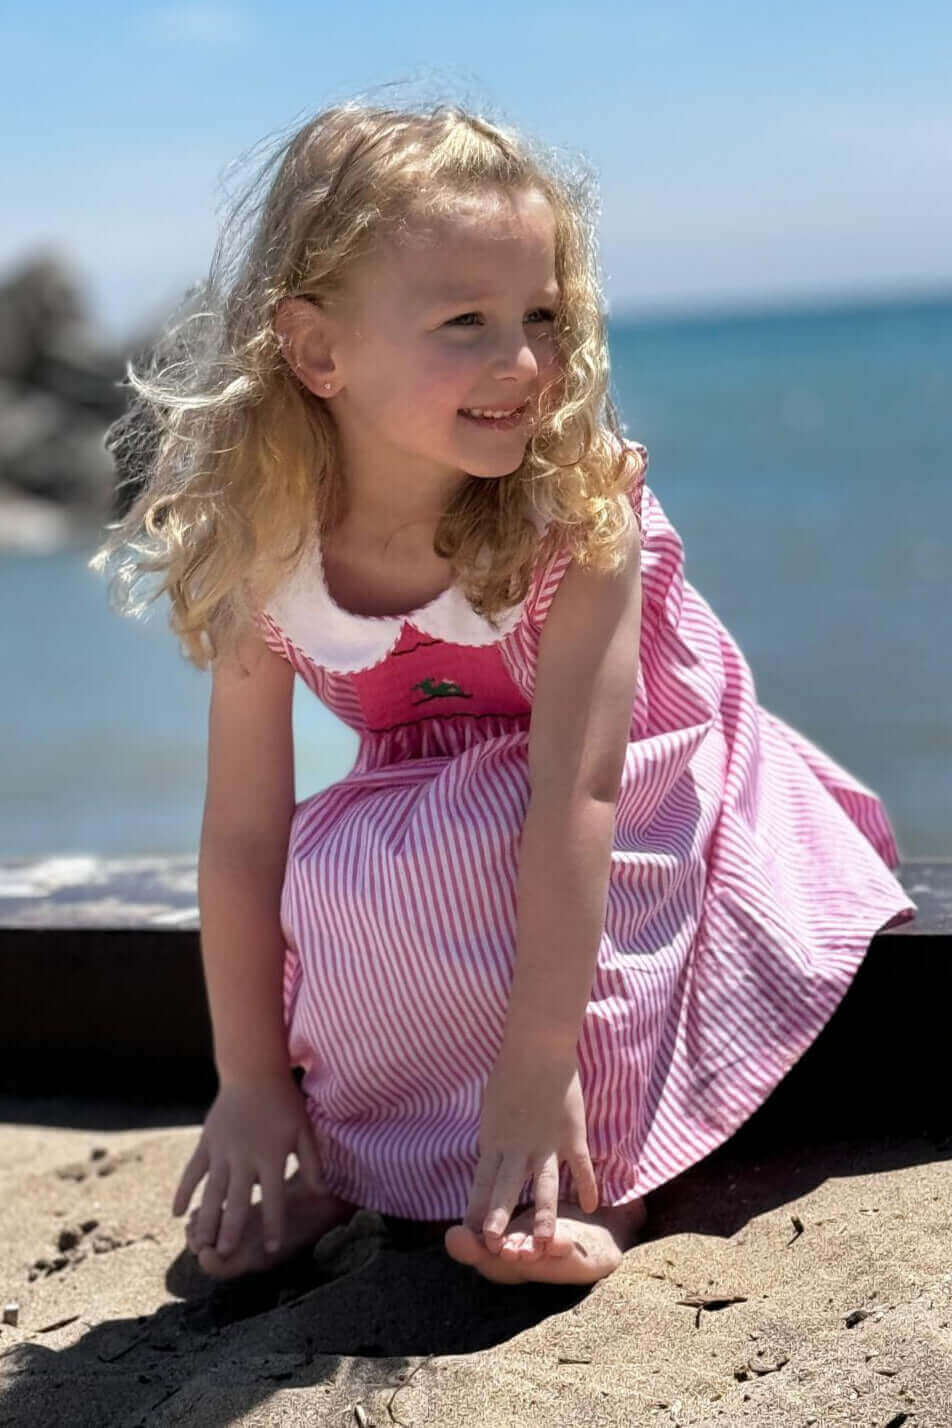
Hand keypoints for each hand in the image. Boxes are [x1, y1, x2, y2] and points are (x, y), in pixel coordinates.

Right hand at [171, 1071, 325, 1256]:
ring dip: (206, 1218)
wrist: (253, 1070)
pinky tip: (176, 1214)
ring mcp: (222, 1150)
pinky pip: (192, 1172)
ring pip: (211, 1191)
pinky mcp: (206, 1142)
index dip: (274, 1225)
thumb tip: (323, 1193)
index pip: (274, 1197)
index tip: (272, 1249)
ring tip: (200, 1244)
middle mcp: (245, 1156)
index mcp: (272, 1155)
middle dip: (232, 1229)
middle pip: (237, 1200)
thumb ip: (312, 1163)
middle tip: (226, 1254)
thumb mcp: (304, 1130)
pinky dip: (183, 1192)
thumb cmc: (284, 1101)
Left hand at [464, 1051, 598, 1254]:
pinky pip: (580, 1165)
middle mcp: (518, 1146)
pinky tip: (591, 1206)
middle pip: (507, 1188)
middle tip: (494, 1248)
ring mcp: (546, 1142)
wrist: (537, 1045)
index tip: (471, 1234)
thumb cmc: (509, 1069)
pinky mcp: (571, 1133)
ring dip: (543, 1214)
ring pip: (544, 1185)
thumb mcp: (491, 1106)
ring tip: (543, 1243)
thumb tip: (489, 1150)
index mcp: (494, 1139)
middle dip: (500, 1218)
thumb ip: (494, 1134)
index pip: (482, 1182)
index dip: (478, 1208)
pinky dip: (587, 1185)